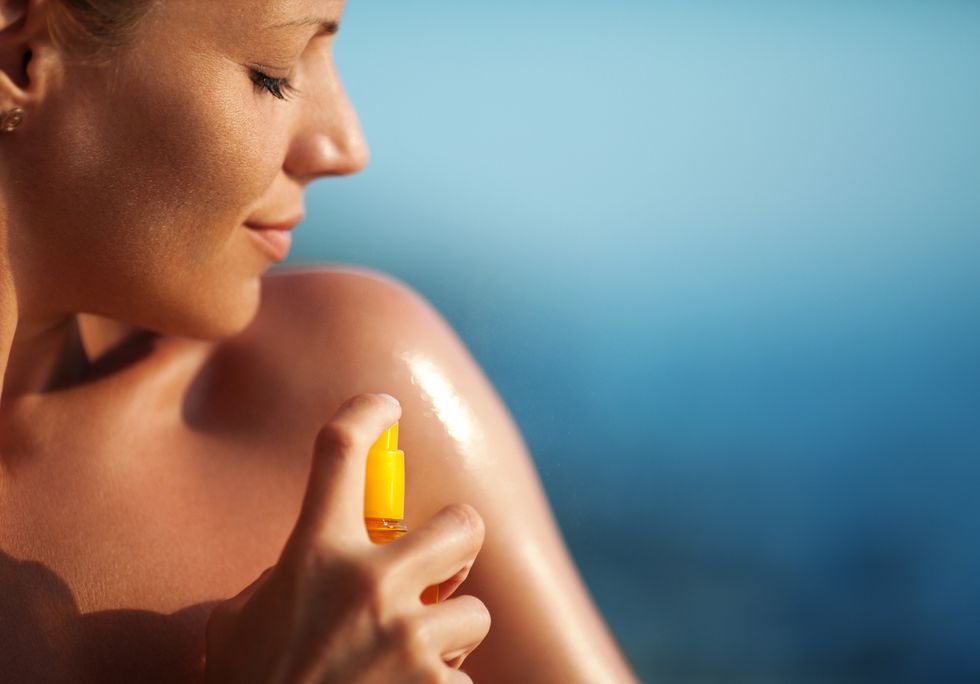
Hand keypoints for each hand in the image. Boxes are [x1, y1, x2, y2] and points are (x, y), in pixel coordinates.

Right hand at [204, 393, 490, 682]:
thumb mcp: (242, 622)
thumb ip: (281, 580)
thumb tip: (311, 566)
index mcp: (314, 554)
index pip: (339, 452)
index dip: (366, 414)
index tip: (384, 406)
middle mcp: (369, 584)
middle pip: (462, 525)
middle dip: (458, 546)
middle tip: (439, 572)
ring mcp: (409, 637)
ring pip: (473, 613)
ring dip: (448, 640)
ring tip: (408, 666)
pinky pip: (463, 680)